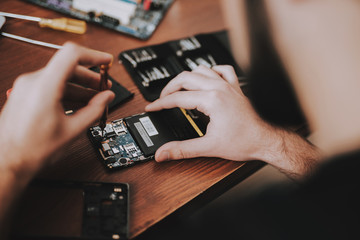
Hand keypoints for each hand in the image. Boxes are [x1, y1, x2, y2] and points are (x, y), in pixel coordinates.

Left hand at [0, 42, 114, 176]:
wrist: (7, 162)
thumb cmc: (31, 150)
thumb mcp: (72, 130)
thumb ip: (94, 110)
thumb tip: (106, 98)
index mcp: (44, 86)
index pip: (71, 54)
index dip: (93, 56)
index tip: (106, 61)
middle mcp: (32, 82)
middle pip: (67, 66)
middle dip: (89, 77)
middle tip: (104, 87)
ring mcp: (26, 88)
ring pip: (59, 77)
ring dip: (79, 86)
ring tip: (94, 99)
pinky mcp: (24, 95)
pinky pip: (50, 86)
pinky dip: (67, 92)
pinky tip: (79, 104)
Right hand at [146, 65, 279, 162]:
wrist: (266, 140)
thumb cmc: (245, 141)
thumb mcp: (209, 147)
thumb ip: (182, 150)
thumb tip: (164, 153)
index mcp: (212, 100)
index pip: (178, 98)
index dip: (161, 103)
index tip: (152, 107)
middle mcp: (220, 88)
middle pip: (185, 78)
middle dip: (170, 88)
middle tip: (163, 99)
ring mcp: (229, 86)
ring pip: (202, 69)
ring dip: (187, 77)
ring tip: (179, 88)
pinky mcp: (236, 88)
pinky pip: (222, 70)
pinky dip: (211, 71)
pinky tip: (207, 77)